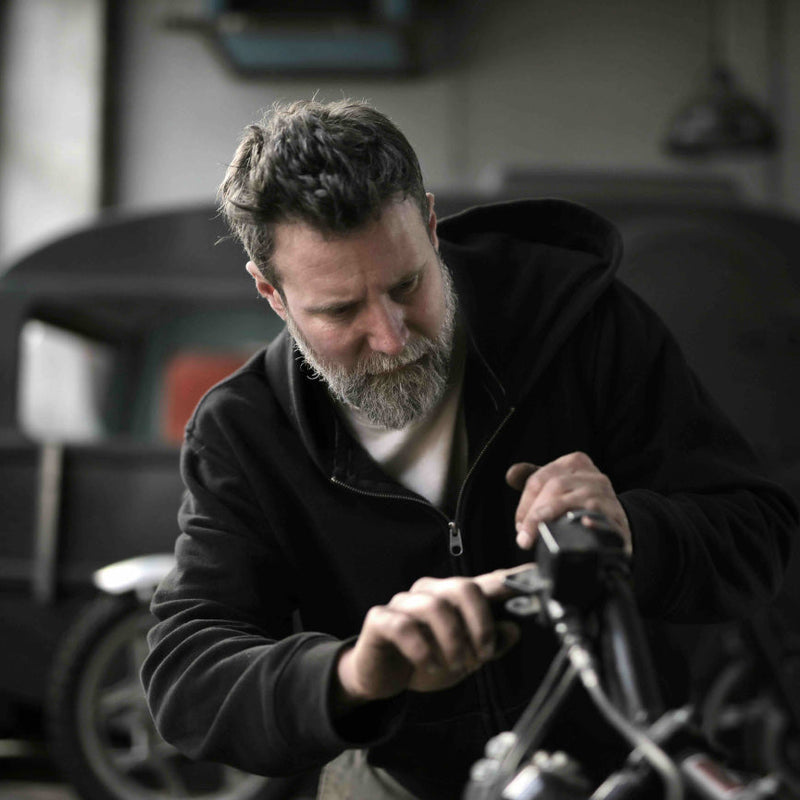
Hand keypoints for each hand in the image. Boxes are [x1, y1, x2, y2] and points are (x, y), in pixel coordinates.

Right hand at [333, 567, 528, 711]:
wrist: (381, 677)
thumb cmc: (426, 660)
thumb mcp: (465, 659)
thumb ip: (490, 644)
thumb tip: (514, 629)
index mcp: (454, 598)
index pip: (488, 581)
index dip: (512, 578)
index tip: (536, 574)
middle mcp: (430, 592)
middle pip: (463, 587)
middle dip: (480, 623)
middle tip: (483, 654)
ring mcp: (404, 602)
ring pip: (435, 606)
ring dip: (453, 640)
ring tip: (457, 665)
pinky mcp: (380, 619)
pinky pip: (404, 626)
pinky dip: (423, 649)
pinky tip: (430, 665)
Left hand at [506, 452, 630, 552]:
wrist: (617, 523)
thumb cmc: (579, 503)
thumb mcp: (558, 487)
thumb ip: (534, 481)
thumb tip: (511, 474)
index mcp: (575, 463)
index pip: (541, 478)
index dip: (525, 503)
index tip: (519, 525)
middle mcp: (593, 476)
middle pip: (555, 486)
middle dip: (535, 513)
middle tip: (524, 537)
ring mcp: (608, 496)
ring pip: (575, 500)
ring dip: (553, 517)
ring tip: (540, 535)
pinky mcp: (618, 518)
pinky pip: (604, 517)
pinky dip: (593, 521)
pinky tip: (584, 524)